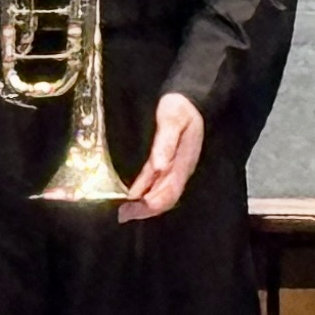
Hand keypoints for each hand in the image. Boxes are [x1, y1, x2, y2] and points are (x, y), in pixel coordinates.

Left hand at [118, 93, 207, 221]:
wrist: (192, 99)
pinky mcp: (172, 165)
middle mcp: (181, 170)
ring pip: (163, 195)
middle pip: (165, 199)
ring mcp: (178, 169)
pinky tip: (133, 196)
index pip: (168, 192)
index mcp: (183, 163)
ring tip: (124, 210)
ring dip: (144, 205)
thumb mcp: (172, 119)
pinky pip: (159, 185)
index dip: (150, 204)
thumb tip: (159, 166)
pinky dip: (145, 193)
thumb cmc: (180, 107)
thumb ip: (165, 141)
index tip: (129, 208)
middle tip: (122, 215)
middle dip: (144, 210)